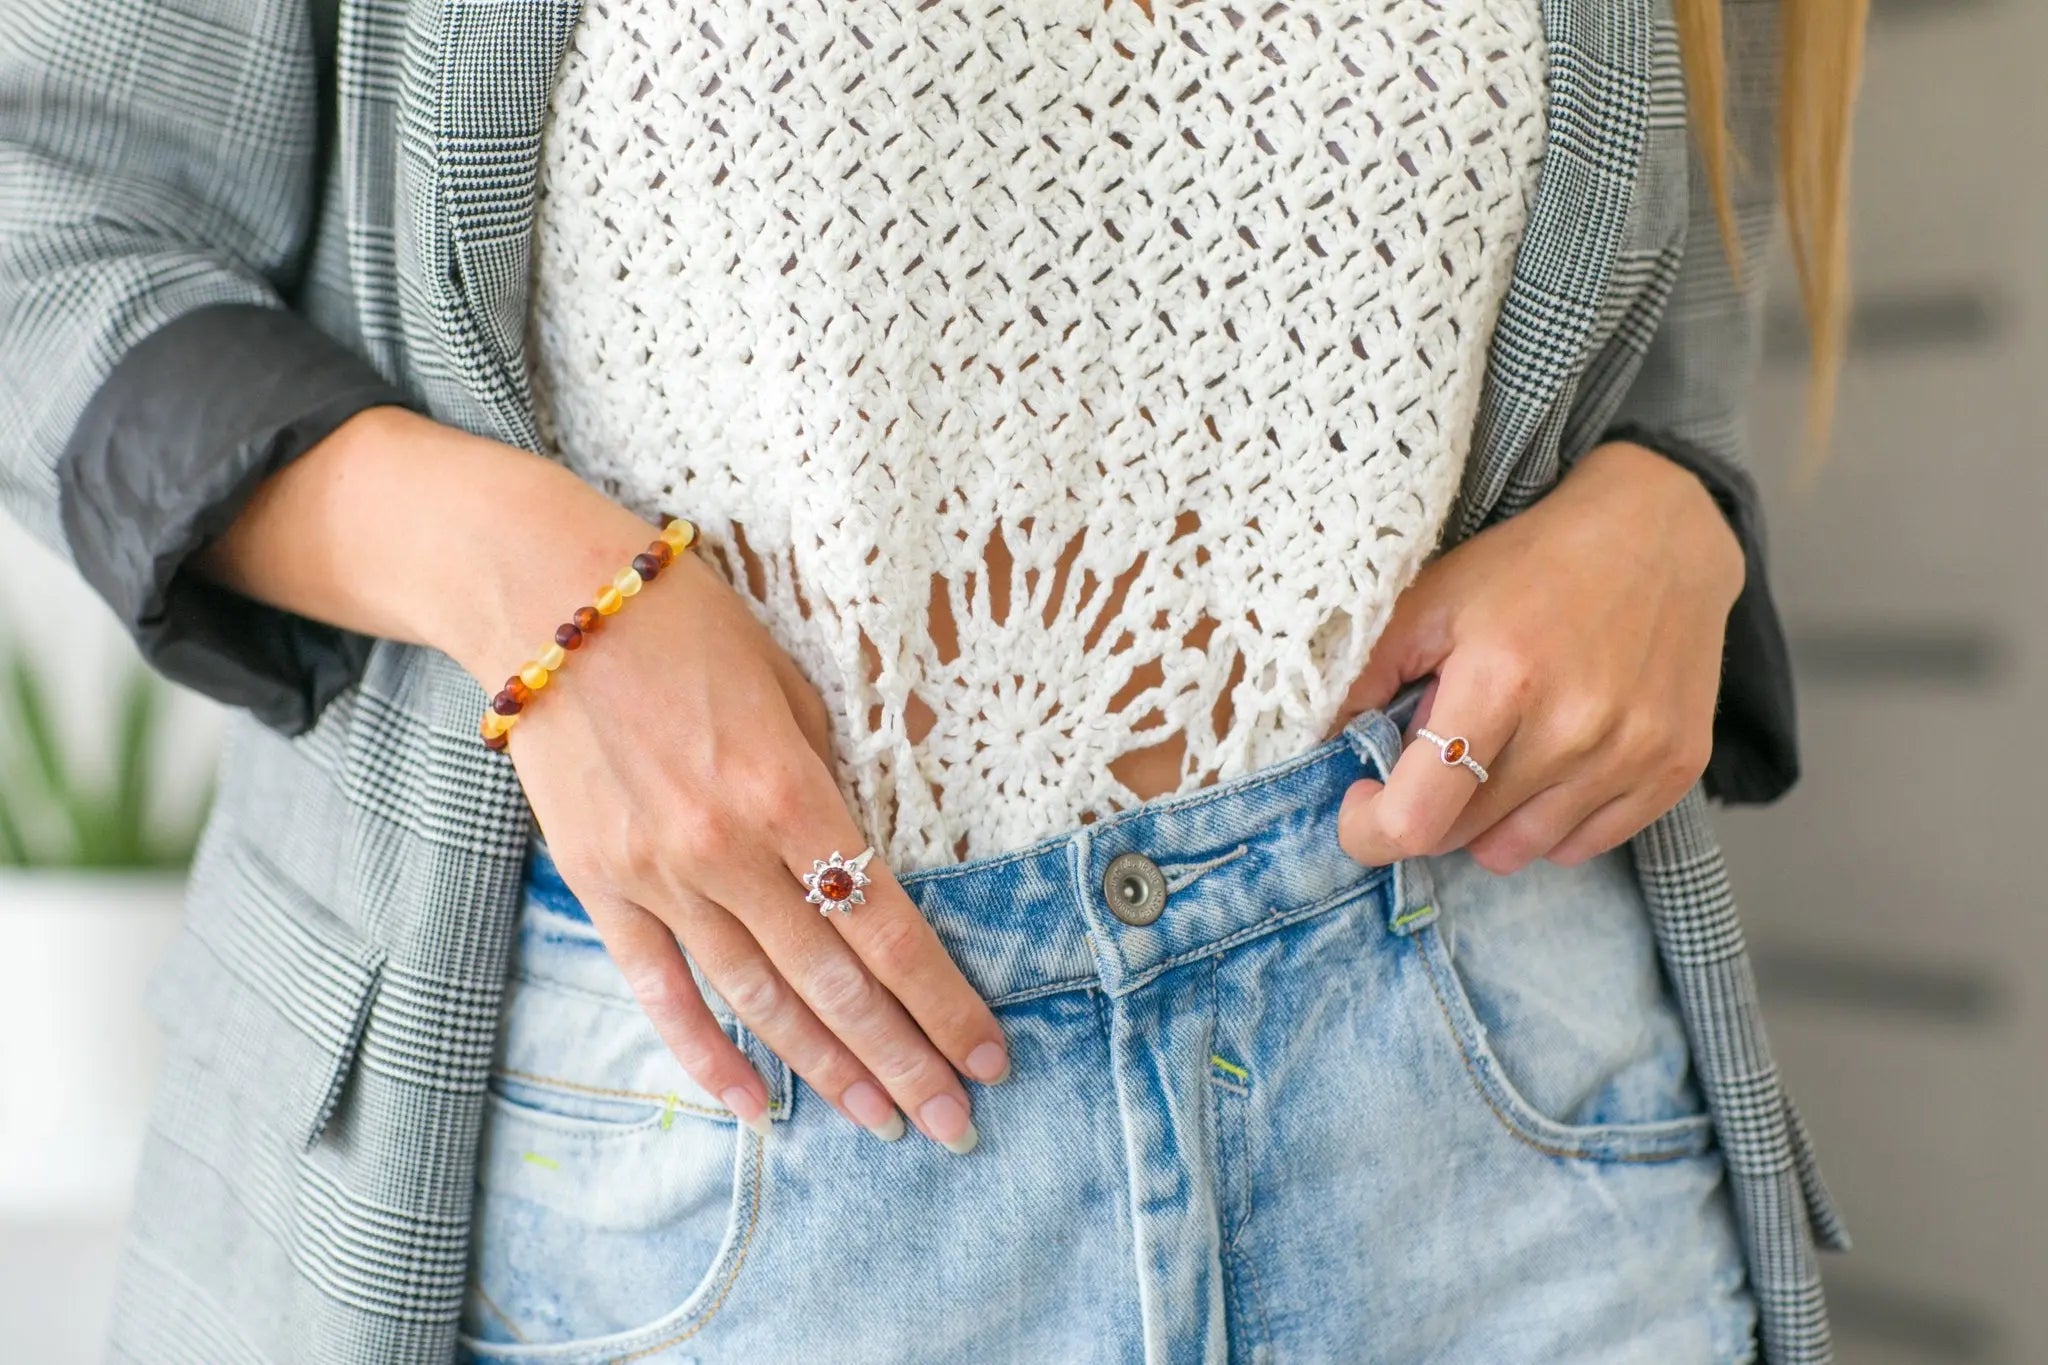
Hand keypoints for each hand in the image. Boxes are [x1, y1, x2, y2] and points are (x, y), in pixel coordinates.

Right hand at [443, 454, 1007, 1153]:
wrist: (545, 597)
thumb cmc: (686, 623)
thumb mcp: (790, 686)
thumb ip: (828, 783)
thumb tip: (862, 863)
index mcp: (788, 791)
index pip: (884, 926)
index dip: (942, 1001)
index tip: (988, 1056)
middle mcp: (725, 850)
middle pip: (831, 982)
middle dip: (902, 1061)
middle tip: (955, 1125)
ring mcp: (657, 875)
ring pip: (756, 1000)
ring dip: (824, 1070)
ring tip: (882, 1123)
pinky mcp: (600, 885)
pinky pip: (659, 989)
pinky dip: (705, 1054)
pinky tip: (754, 1107)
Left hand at [1328, 440, 1745, 874]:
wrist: (1657, 535)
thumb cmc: (1528, 568)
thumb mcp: (1431, 600)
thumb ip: (1365, 675)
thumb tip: (1316, 748)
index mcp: (1502, 678)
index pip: (1418, 818)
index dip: (1370, 830)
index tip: (1359, 806)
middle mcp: (1575, 726)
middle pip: (1462, 837)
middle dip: (1429, 807)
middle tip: (1437, 749)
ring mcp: (1632, 753)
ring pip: (1518, 851)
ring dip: (1489, 819)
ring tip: (1500, 750)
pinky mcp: (1674, 769)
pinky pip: (1581, 846)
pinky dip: (1551, 821)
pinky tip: (1553, 759)